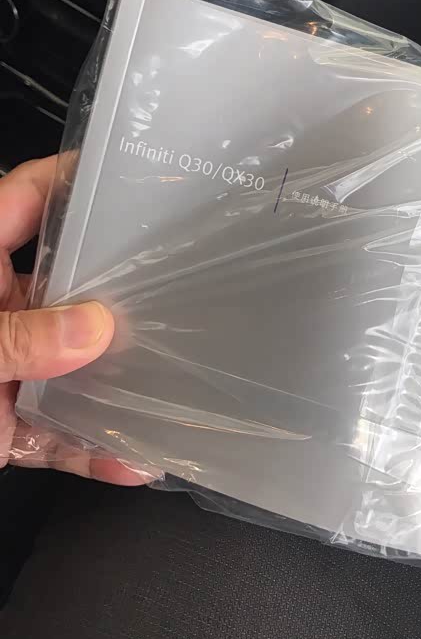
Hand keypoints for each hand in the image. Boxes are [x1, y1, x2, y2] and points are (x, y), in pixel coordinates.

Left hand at [0, 156, 147, 483]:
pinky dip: (91, 450)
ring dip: (119, 383)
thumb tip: (92, 328)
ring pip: (75, 365)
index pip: (30, 199)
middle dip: (122, 288)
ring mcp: (4, 367)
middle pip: (71, 283)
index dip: (78, 179)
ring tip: (177, 386)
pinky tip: (133, 462)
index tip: (135, 176)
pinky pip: (57, 433)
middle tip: (184, 285)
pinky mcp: (3, 425)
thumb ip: (11, 337)